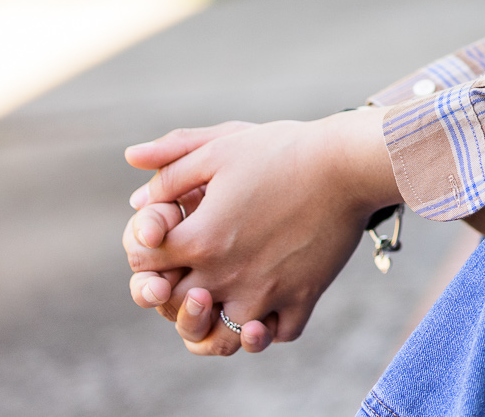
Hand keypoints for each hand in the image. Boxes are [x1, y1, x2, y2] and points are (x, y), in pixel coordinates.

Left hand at [120, 109, 399, 355]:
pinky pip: (278, 334)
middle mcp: (227, 275)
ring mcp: (267, 292)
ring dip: (215, 326)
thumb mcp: (220, 147)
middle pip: (175, 307)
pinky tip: (266, 307)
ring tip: (222, 303)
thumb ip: (170, 170)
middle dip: (172, 289)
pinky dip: (268, 330)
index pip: (143, 262)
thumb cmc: (283, 149)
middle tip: (189, 268)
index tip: (163, 233)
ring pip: (224, 337)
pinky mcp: (304, 296)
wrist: (348, 162)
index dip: (144, 247)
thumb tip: (135, 199)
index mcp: (200, 238)